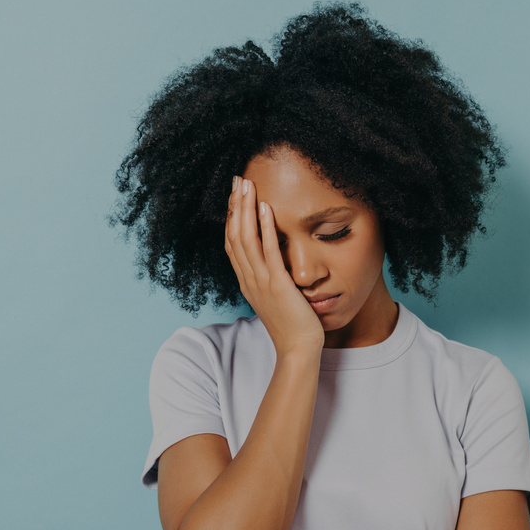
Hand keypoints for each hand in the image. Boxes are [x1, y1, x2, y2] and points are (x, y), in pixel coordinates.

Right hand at [225, 176, 323, 355]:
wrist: (298, 350)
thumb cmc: (292, 326)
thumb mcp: (276, 298)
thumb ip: (271, 280)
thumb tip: (275, 265)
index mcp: (247, 281)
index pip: (232, 243)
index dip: (231, 217)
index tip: (234, 196)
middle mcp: (249, 279)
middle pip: (234, 235)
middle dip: (234, 206)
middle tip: (237, 180)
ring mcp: (261, 281)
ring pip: (246, 239)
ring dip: (245, 209)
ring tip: (247, 185)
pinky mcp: (277, 285)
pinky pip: (268, 251)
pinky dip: (265, 228)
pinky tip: (266, 208)